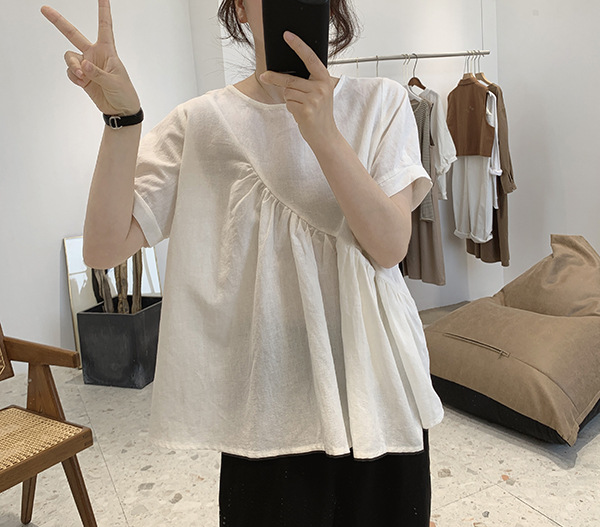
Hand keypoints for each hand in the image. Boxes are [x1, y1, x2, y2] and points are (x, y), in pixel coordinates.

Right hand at [41, 0, 139, 115]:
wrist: (121, 110)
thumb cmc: (124, 93)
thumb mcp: (114, 81)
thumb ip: (97, 73)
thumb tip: (83, 64)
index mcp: (107, 50)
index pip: (105, 26)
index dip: (103, 10)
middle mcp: (94, 54)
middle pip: (73, 35)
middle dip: (58, 22)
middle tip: (44, 9)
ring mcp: (86, 65)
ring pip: (69, 57)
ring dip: (73, 66)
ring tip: (83, 77)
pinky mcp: (82, 77)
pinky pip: (70, 72)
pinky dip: (74, 78)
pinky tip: (83, 84)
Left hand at [260, 32, 339, 145]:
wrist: (326, 135)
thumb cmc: (319, 112)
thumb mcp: (319, 93)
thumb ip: (308, 81)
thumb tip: (282, 73)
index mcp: (324, 78)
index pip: (309, 58)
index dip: (298, 45)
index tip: (287, 35)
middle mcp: (321, 87)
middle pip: (290, 79)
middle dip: (276, 79)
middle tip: (264, 76)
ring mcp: (314, 99)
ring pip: (288, 92)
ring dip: (288, 99)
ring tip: (300, 106)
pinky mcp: (307, 111)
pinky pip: (288, 103)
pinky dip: (290, 108)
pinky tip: (300, 114)